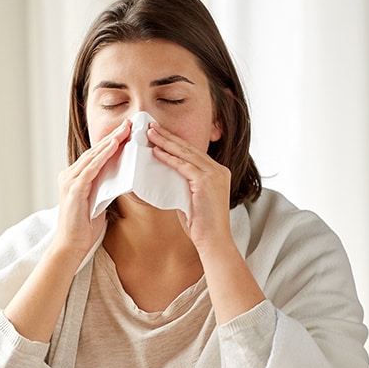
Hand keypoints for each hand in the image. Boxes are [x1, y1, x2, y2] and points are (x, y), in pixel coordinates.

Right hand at [52, 119, 130, 258]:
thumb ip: (105, 188)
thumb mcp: (98, 202)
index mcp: (74, 178)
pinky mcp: (74, 189)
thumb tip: (121, 177)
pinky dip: (103, 156)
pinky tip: (114, 146)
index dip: (111, 143)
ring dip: (110, 142)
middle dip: (113, 137)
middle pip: (94, 152)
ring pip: (93, 157)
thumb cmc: (85, 228)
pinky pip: (91, 168)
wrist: (71, 246)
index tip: (127, 132)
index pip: (95, 156)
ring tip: (125, 130)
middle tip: (129, 124)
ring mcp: (70, 181)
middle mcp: (69, 176)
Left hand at [147, 121, 264, 323]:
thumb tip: (164, 176)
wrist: (213, 241)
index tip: (158, 133)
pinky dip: (169, 158)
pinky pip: (184, 166)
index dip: (174, 142)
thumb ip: (182, 185)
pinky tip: (156, 152)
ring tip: (149, 133)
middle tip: (150, 126)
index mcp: (216, 172)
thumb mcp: (190, 199)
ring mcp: (214, 175)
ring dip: (165, 142)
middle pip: (188, 148)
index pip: (191, 152)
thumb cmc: (200, 225)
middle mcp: (218, 170)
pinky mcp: (206, 182)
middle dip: (168, 136)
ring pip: (185, 153)